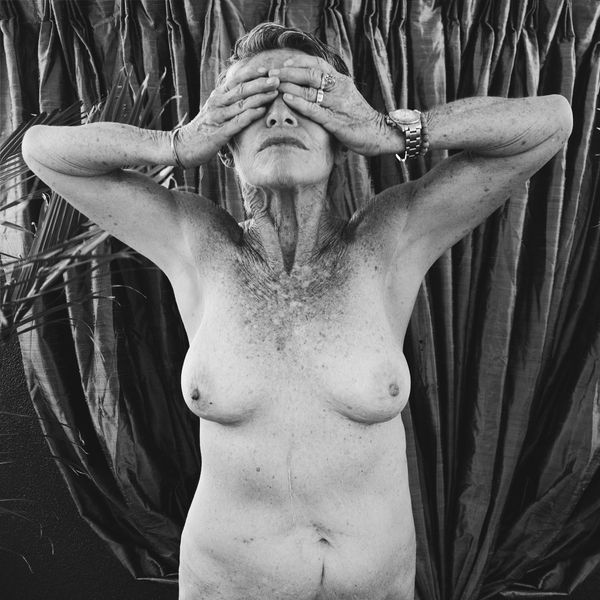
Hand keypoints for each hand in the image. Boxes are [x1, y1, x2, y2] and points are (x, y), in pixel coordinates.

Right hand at [175, 65, 279, 166]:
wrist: (184, 146)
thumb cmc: (205, 128)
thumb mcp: (215, 110)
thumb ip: (229, 101)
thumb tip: (247, 92)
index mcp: (217, 96)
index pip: (236, 80)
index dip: (252, 74)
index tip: (268, 70)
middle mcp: (217, 103)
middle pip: (241, 89)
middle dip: (261, 83)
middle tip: (277, 79)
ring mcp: (217, 117)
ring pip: (241, 104)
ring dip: (260, 97)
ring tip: (275, 93)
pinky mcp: (219, 133)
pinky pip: (237, 122)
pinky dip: (250, 115)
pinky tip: (262, 111)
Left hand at [273, 56, 395, 156]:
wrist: (378, 134)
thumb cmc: (359, 118)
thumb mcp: (345, 98)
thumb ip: (330, 91)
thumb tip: (310, 87)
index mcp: (341, 81)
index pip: (318, 64)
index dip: (298, 61)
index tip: (282, 62)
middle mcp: (339, 89)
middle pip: (310, 73)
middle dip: (288, 72)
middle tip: (270, 73)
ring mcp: (338, 104)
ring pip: (310, 89)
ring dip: (289, 85)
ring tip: (273, 84)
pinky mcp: (336, 121)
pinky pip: (314, 108)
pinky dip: (299, 102)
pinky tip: (287, 99)